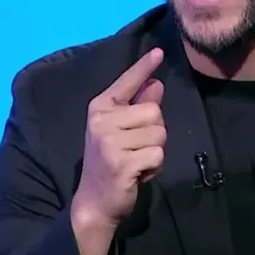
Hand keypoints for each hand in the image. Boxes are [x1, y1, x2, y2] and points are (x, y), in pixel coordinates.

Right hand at [72, 48, 166, 229]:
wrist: (95, 202)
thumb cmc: (110, 163)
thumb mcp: (121, 131)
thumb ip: (138, 107)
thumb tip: (157, 84)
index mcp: (100, 108)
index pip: (126, 82)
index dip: (144, 67)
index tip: (159, 52)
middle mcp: (102, 121)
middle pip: (154, 112)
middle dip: (155, 132)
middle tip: (136, 149)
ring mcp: (110, 142)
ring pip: (159, 134)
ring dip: (155, 151)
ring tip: (136, 161)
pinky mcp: (121, 162)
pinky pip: (157, 154)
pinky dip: (154, 167)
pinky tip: (138, 174)